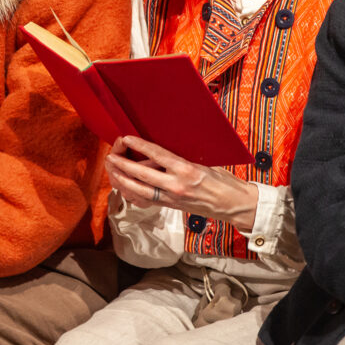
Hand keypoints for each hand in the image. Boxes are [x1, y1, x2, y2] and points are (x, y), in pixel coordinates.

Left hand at [105, 136, 258, 229]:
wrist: (233, 205)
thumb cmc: (223, 182)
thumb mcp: (204, 164)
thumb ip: (181, 161)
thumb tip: (160, 155)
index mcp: (187, 170)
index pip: (157, 155)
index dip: (140, 145)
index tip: (126, 138)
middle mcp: (177, 185)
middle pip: (142, 175)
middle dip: (123, 165)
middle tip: (111, 156)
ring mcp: (172, 198)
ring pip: (139, 190)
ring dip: (123, 181)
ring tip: (113, 171)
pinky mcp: (171, 207)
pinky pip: (146, 200)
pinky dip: (133, 194)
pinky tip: (125, 188)